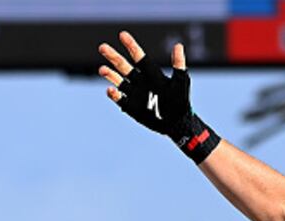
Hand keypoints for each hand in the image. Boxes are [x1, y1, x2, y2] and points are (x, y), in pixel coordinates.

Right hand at [98, 31, 219, 162]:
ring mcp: (135, 94)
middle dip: (113, 57)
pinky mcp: (131, 107)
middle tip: (102, 47)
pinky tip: (110, 90)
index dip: (131, 46)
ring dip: (110, 75)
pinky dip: (114, 95)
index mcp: (151, 74)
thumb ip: (179, 65)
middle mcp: (140, 81)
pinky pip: (119, 99)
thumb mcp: (182, 82)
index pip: (139, 57)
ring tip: (102, 69)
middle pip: (124, 66)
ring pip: (119, 81)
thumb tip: (179, 45)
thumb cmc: (182, 101)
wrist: (179, 123)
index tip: (122, 34)